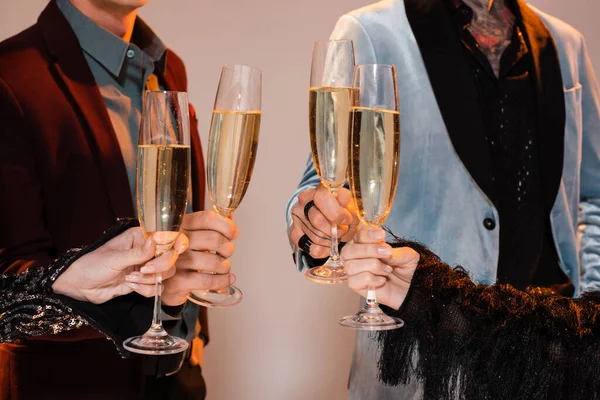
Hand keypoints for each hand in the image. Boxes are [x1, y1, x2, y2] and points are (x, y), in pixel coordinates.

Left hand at [52, 227, 188, 303]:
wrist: (80, 286)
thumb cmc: (92, 265)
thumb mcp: (114, 258)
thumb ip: (137, 253)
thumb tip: (155, 241)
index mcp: (140, 237)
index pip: (165, 237)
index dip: (172, 244)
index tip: (170, 252)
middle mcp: (147, 251)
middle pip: (170, 257)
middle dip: (158, 267)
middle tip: (143, 270)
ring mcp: (147, 267)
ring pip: (166, 274)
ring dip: (149, 280)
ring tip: (130, 280)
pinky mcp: (144, 282)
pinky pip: (157, 288)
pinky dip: (146, 290)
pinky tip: (130, 286)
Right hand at [162, 211, 237, 305]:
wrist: (162, 282)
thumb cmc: (181, 256)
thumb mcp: (191, 236)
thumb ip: (209, 227)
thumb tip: (231, 218)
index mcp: (180, 225)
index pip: (207, 218)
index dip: (226, 225)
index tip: (233, 234)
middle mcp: (175, 241)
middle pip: (214, 239)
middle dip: (228, 248)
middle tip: (227, 253)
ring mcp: (175, 262)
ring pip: (214, 261)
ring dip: (225, 266)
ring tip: (224, 267)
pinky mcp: (177, 281)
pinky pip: (208, 280)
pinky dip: (223, 281)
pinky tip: (227, 279)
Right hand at [290, 183, 358, 258]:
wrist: (326, 215)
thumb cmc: (338, 209)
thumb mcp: (347, 203)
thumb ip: (348, 203)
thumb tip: (344, 200)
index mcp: (316, 191)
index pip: (321, 198)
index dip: (336, 212)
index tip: (347, 220)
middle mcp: (303, 203)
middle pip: (317, 220)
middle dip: (336, 230)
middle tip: (343, 230)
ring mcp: (297, 219)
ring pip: (316, 237)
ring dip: (332, 240)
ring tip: (337, 236)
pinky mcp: (295, 234)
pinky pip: (313, 249)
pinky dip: (325, 250)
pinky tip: (328, 244)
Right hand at [341, 226, 419, 309]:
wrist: (413, 289)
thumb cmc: (407, 269)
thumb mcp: (408, 256)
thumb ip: (395, 253)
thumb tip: (384, 252)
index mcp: (368, 245)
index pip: (358, 236)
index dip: (367, 234)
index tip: (381, 236)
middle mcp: (358, 258)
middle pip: (348, 251)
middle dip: (367, 250)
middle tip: (387, 252)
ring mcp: (356, 273)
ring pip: (350, 267)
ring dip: (372, 266)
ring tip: (388, 270)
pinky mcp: (358, 287)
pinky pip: (354, 281)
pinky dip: (370, 279)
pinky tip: (382, 281)